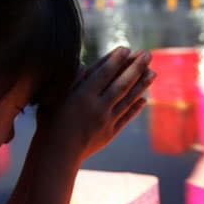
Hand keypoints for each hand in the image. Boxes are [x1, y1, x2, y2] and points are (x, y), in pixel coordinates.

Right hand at [38, 46, 154, 160]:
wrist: (57, 154)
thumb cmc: (50, 123)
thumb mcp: (54, 98)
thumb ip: (71, 80)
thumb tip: (84, 64)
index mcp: (83, 95)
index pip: (105, 73)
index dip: (117, 60)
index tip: (127, 49)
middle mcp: (98, 107)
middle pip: (122, 83)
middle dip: (136, 67)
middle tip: (148, 54)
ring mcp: (106, 121)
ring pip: (128, 99)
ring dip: (142, 85)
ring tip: (153, 73)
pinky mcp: (110, 133)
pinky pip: (126, 117)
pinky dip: (135, 107)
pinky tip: (143, 99)